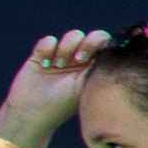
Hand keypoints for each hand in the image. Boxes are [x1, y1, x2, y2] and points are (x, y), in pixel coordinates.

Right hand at [0, 27, 113, 147]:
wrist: (32, 112)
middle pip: (93, 36)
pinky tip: (44, 64)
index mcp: (95, 67)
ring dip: (67, 47)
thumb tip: (115, 53)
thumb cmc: (62, 105)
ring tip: (59, 65)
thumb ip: (99, 69)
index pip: (107, 47)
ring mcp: (62, 55)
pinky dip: (47, 49)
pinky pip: (49, 40)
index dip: (102, 45)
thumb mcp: (86, 87)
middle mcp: (81, 60)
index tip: (91, 58)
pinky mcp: (42, 54)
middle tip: (78, 59)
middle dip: (87, 43)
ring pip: (73, 35)